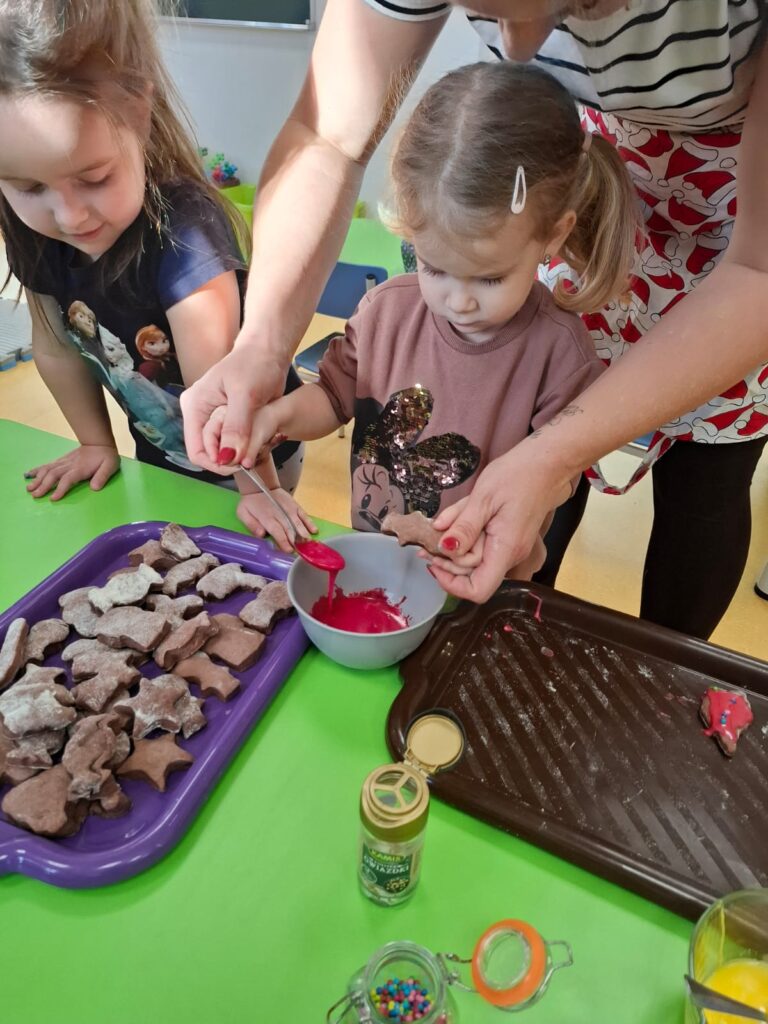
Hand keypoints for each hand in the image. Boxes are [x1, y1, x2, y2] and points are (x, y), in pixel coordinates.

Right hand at [24, 445, 119, 500]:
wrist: (99, 442)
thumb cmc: (106, 456)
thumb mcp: (110, 466)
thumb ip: (102, 476)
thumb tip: (94, 488)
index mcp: (81, 468)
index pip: (68, 479)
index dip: (60, 488)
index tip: (53, 498)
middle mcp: (69, 465)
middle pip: (53, 475)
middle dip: (43, 485)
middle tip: (35, 496)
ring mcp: (63, 462)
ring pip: (48, 470)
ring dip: (38, 479)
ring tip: (29, 488)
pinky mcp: (61, 460)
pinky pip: (47, 465)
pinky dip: (37, 470)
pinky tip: (28, 474)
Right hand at [180, 345, 287, 472]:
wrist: (268, 352)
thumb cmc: (254, 364)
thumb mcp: (245, 395)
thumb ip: (235, 427)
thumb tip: (227, 458)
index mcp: (194, 407)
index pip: (197, 451)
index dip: (217, 463)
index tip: (242, 463)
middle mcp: (200, 416)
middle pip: (211, 454)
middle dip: (232, 459)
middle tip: (256, 452)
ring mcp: (214, 420)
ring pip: (225, 452)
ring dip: (243, 454)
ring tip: (262, 443)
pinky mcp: (229, 423)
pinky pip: (235, 444)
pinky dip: (249, 447)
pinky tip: (262, 439)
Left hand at [237, 488, 316, 551]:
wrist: (259, 484)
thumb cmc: (250, 503)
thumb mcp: (242, 513)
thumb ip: (251, 524)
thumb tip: (261, 534)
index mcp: (266, 517)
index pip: (277, 531)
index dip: (283, 541)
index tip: (289, 550)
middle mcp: (279, 513)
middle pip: (289, 529)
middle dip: (295, 541)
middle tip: (301, 551)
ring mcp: (289, 509)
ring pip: (298, 522)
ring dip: (303, 533)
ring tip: (308, 543)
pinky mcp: (295, 505)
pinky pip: (303, 514)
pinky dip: (309, 522)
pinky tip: (314, 531)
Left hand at [427, 444, 569, 601]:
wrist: (547, 465)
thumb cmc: (519, 475)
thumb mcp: (484, 498)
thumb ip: (464, 527)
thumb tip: (444, 549)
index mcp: (505, 549)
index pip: (478, 590)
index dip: (452, 584)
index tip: (434, 562)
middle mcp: (510, 555)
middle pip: (472, 575)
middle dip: (448, 559)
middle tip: (429, 535)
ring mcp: (510, 548)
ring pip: (474, 560)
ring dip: (456, 544)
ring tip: (446, 520)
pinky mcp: (507, 539)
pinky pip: (481, 546)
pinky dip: (467, 535)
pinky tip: (460, 516)